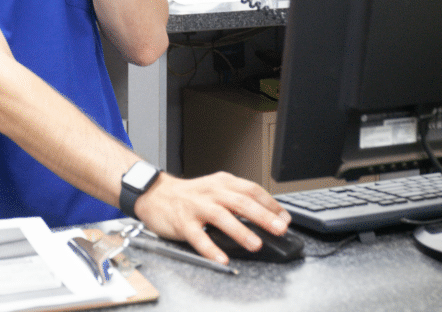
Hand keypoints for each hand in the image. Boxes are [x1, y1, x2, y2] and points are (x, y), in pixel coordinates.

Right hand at [133, 171, 290, 264]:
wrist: (156, 194)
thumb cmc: (190, 195)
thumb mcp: (216, 189)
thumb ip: (238, 199)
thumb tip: (267, 216)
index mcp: (223, 182)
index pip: (252, 190)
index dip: (270, 204)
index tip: (285, 218)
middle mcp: (211, 192)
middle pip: (240, 202)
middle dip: (262, 216)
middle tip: (279, 229)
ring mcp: (196, 206)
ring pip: (221, 217)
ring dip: (240, 231)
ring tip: (255, 244)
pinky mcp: (183, 222)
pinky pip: (198, 236)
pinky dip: (210, 248)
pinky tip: (221, 258)